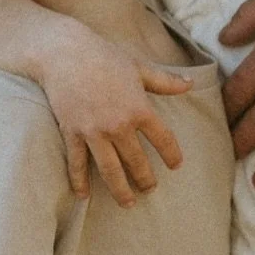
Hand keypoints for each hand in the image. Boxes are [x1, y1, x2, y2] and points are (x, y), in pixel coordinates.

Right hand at [39, 25, 191, 204]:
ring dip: (120, 190)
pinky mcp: (72, 133)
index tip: (176, 165)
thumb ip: (164, 81)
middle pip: (137, 161)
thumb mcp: (138, 67)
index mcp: (139, 107)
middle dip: (145, 179)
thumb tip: (190, 84)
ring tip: (128, 203)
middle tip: (150, 189)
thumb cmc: (104, 56)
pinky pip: (77, 163)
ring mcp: (94, 131)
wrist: (64, 52)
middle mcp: (119, 124)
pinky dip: (80, 181)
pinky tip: (83, 196)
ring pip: (111, 170)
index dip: (172, 155)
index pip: (163, 139)